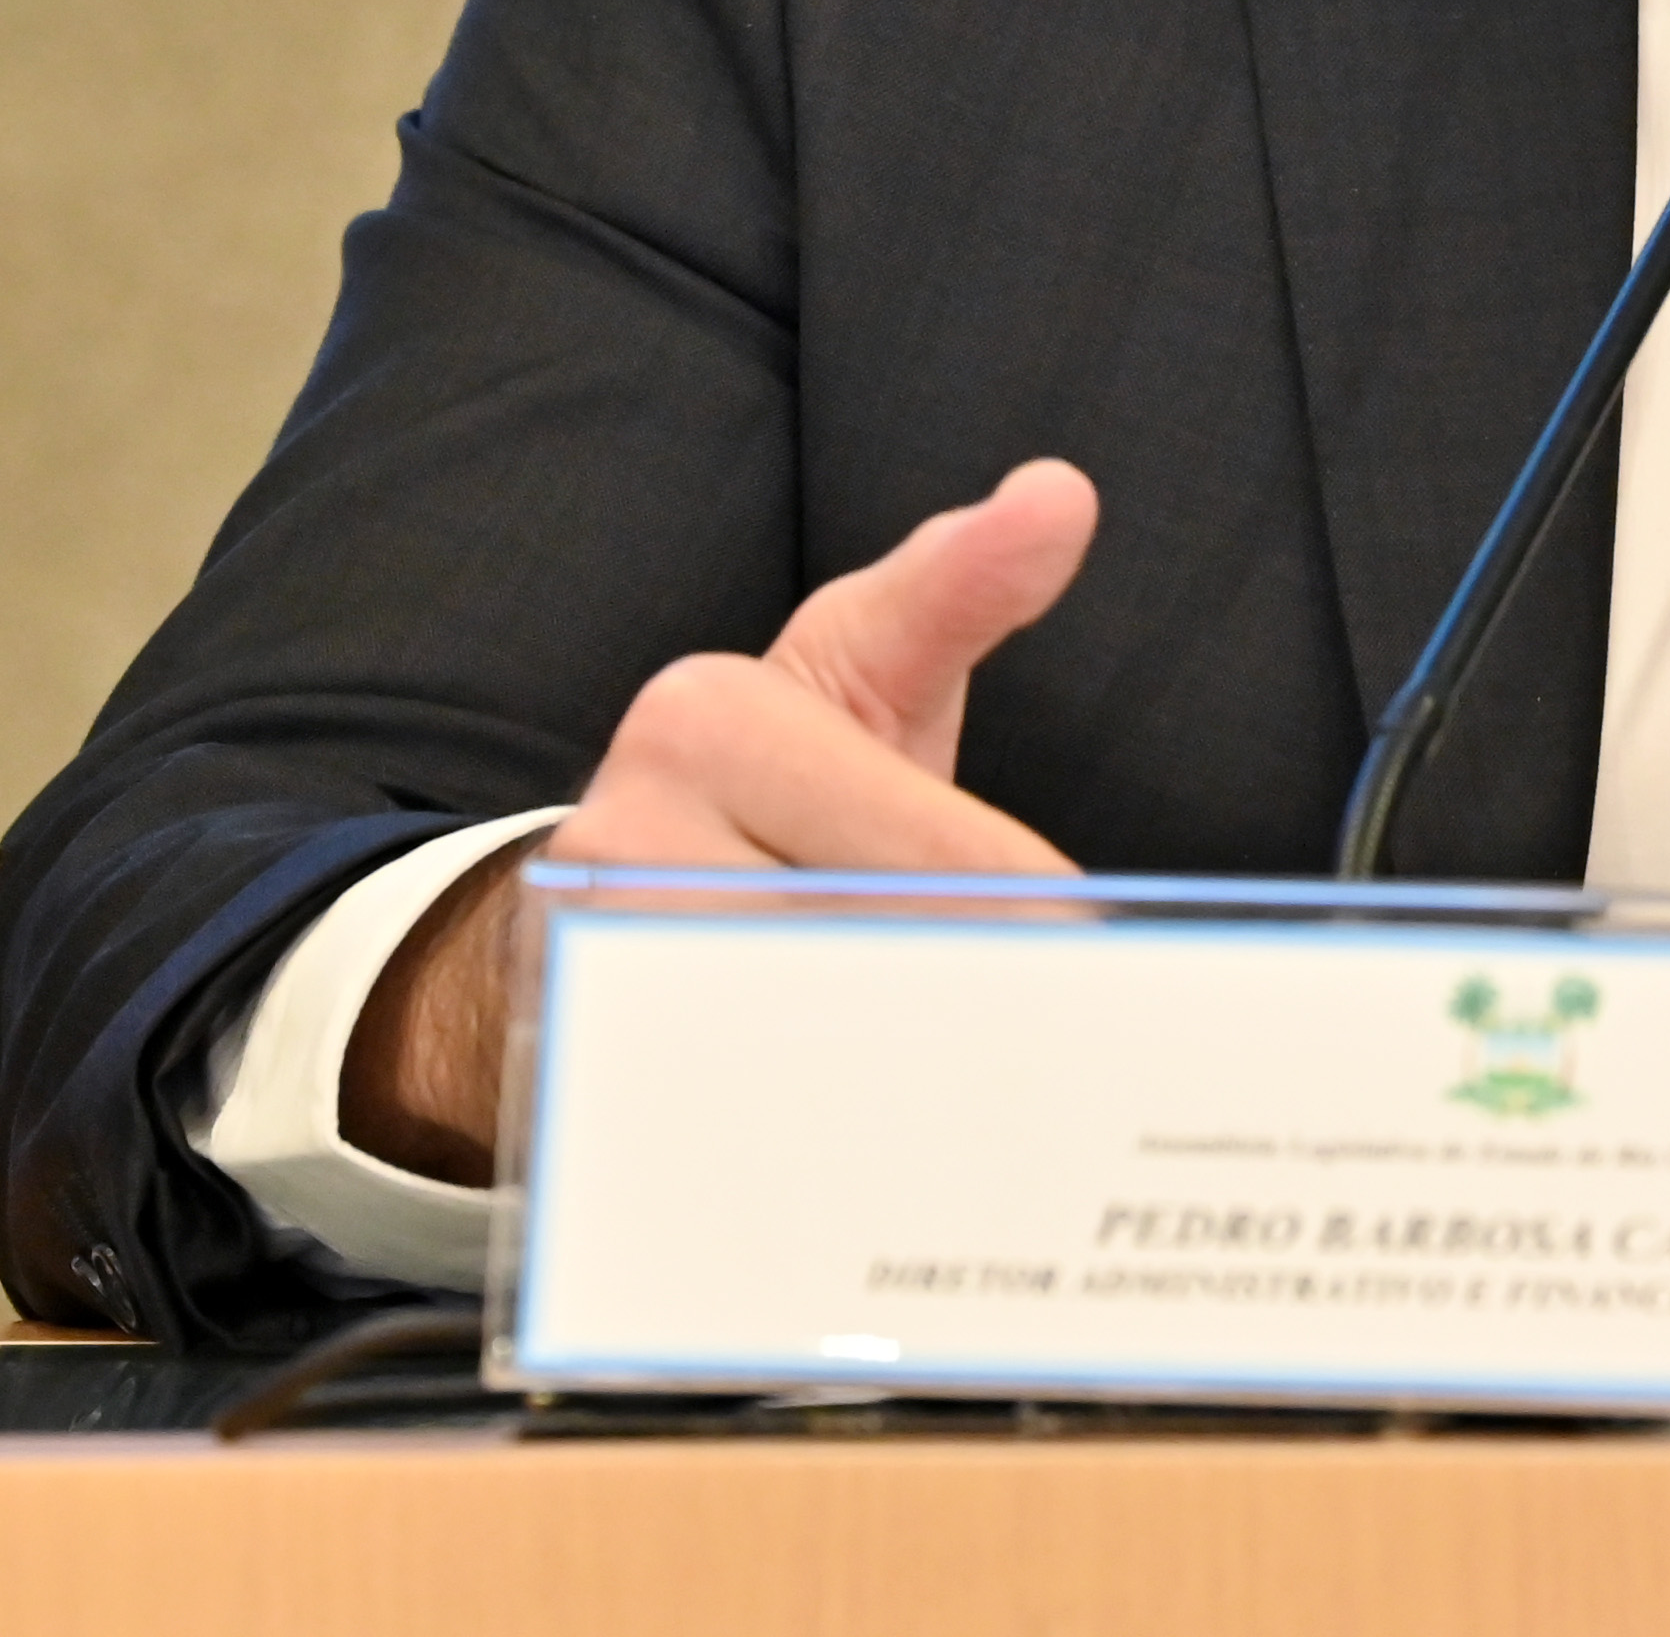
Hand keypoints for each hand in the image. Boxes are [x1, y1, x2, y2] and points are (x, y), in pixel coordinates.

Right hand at [339, 460, 1100, 1180]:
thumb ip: (961, 589)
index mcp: (711, 718)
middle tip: (1072, 1067)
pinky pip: (733, 1146)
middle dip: (984, 1021)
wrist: (573, 911)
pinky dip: (822, 1169)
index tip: (1098, 972)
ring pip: (812, 1065)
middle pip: (877, 963)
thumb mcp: (857, 670)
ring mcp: (586, 972)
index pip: (937, 855)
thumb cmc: (764, 785)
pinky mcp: (571, 1090)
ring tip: (997, 1128)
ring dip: (913, 1109)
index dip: (1039, 926)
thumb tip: (1064, 493)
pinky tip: (886, 1175)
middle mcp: (630, 835)